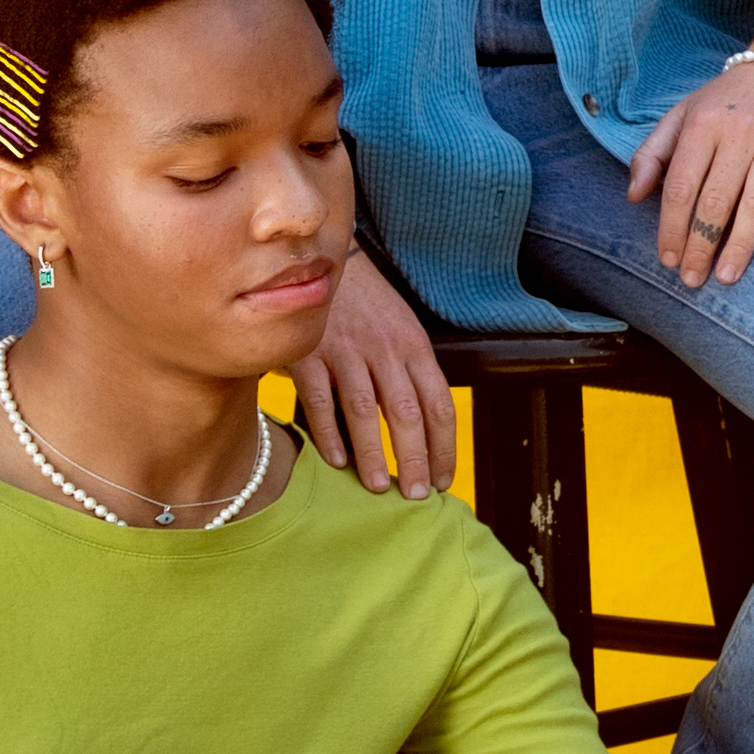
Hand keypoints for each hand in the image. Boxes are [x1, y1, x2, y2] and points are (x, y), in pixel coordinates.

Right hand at [289, 246, 456, 495]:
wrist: (323, 259)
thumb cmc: (367, 304)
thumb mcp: (402, 329)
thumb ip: (412, 372)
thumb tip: (425, 427)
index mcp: (414, 347)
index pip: (439, 404)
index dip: (444, 446)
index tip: (442, 479)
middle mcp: (385, 351)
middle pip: (406, 413)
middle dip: (414, 458)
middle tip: (415, 495)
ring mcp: (346, 351)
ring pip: (365, 411)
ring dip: (373, 453)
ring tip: (378, 485)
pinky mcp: (309, 353)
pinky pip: (321, 399)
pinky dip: (329, 432)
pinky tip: (337, 460)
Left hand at [626, 64, 753, 285]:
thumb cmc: (728, 100)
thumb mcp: (682, 114)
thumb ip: (652, 154)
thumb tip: (633, 197)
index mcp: (702, 125)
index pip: (680, 187)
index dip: (671, 227)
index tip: (668, 258)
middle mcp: (739, 133)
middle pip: (716, 200)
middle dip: (700, 246)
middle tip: (692, 278)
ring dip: (741, 244)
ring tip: (727, 276)